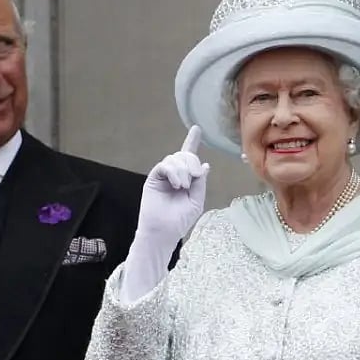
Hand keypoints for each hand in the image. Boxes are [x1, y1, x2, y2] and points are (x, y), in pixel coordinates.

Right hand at [137, 125, 209, 240]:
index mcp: (186, 178)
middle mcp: (174, 174)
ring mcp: (163, 175)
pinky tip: (176, 184)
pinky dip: (173, 172)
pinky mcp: (154, 178)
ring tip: (183, 187)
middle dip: (192, 162)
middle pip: (184, 155)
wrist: (165, 231)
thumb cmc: (180, 220)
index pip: (189, 156)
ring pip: (175, 159)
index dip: (192, 141)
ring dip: (183, 171)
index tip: (196, 128)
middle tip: (194, 178)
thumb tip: (205, 165)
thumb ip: (200, 182)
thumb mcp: (196, 200)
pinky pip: (165, 166)